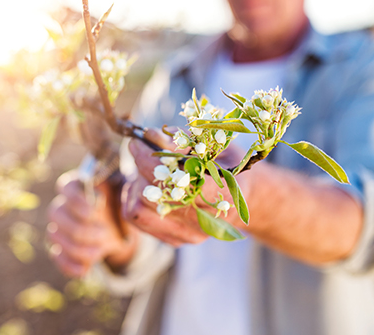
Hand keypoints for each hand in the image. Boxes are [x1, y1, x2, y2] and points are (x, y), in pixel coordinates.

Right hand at [47, 171, 137, 276]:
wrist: (122, 226)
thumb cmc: (121, 202)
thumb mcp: (124, 193)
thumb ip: (115, 190)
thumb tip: (101, 198)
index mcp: (77, 185)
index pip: (65, 186)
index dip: (77, 199)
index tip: (97, 208)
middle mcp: (62, 204)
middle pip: (56, 213)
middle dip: (81, 226)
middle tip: (105, 232)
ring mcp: (58, 227)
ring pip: (55, 236)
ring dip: (79, 245)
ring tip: (103, 248)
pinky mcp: (60, 248)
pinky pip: (57, 257)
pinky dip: (70, 265)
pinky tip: (86, 270)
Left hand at [123, 129, 243, 246]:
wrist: (240, 196)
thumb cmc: (230, 166)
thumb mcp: (219, 146)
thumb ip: (189, 141)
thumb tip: (154, 135)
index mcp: (224, 196)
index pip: (183, 183)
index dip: (157, 161)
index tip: (141, 141)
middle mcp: (206, 221)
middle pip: (158, 195)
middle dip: (141, 165)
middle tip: (137, 146)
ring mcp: (190, 234)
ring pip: (142, 210)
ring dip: (136, 183)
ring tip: (143, 167)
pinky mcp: (175, 239)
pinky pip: (138, 219)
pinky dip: (133, 197)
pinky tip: (144, 184)